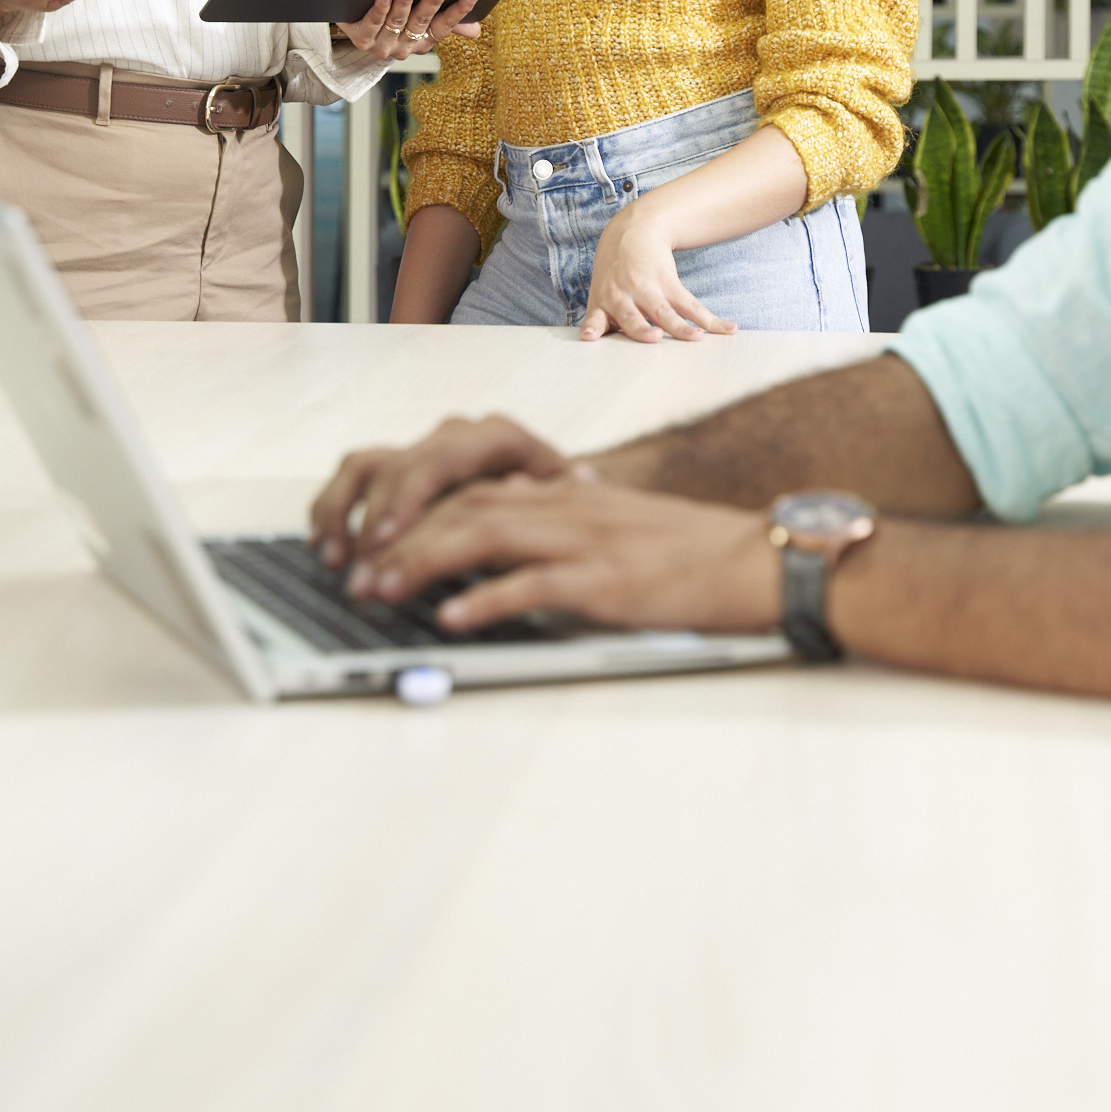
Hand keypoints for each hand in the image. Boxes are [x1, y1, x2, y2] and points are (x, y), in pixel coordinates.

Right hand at [310, 414, 573, 569]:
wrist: (562, 483)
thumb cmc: (566, 497)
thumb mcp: (566, 499)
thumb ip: (551, 498)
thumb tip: (559, 490)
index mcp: (496, 437)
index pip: (442, 460)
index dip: (409, 499)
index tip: (391, 538)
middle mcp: (453, 435)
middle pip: (398, 469)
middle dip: (374, 525)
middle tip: (362, 574)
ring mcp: (422, 450)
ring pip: (367, 466)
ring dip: (344, 513)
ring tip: (334, 561)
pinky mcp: (401, 467)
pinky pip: (354, 476)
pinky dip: (334, 508)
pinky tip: (324, 544)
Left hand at [333, 0, 480, 62]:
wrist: (354, 24)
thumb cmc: (392, 17)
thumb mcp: (420, 20)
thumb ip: (446, 23)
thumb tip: (476, 30)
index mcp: (423, 41)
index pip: (445, 26)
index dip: (460, 11)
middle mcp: (404, 47)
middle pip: (421, 22)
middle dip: (433, 2)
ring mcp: (382, 45)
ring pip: (397, 22)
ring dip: (405, 3)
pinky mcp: (362, 39)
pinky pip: (372, 24)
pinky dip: (380, 10)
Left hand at [354, 473, 781, 637]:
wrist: (754, 559)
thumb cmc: (685, 551)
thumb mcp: (612, 527)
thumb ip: (557, 529)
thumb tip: (497, 552)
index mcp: (564, 495)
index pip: (472, 493)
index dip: (415, 517)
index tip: (373, 548)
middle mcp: (565, 507)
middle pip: (464, 509)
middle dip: (401, 539)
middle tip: (355, 577)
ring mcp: (585, 541)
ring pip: (484, 536)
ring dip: (423, 563)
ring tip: (380, 591)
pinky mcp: (606, 581)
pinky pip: (535, 585)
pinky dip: (488, 600)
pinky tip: (453, 618)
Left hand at [580, 194, 734, 344]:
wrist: (632, 231)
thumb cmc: (613, 271)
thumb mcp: (599, 291)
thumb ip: (597, 319)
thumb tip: (589, 340)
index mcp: (602, 301)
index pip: (596, 319)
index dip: (593, 328)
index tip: (590, 337)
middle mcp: (623, 296)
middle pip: (632, 317)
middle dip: (642, 329)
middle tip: (654, 338)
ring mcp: (647, 288)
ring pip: (666, 311)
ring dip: (683, 327)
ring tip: (698, 338)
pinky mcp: (668, 281)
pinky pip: (690, 304)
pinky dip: (711, 320)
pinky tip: (727, 329)